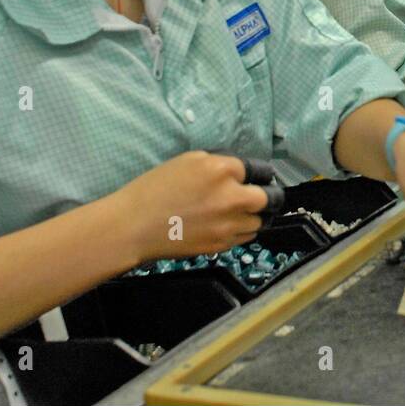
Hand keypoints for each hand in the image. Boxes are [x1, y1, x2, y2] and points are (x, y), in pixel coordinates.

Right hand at [114, 151, 270, 261]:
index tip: (259, 177)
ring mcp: (228, 225)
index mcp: (222, 171)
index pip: (261, 170)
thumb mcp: (188, 160)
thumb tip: (239, 170)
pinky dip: (242, 230)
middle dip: (268, 196)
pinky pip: (245, 237)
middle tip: (259, 195)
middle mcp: (231, 198)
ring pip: (260, 221)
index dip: (260, 173)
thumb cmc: (154, 189)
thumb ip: (219, 162)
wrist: (134, 226)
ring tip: (238, 212)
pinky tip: (226, 224)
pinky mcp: (221, 245)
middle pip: (271, 199)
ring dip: (255, 215)